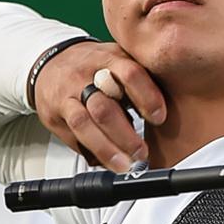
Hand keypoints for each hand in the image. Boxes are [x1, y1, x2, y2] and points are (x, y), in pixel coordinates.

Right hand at [33, 41, 165, 171]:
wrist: (51, 61)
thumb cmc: (95, 64)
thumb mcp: (120, 59)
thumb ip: (142, 76)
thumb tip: (172, 105)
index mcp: (109, 58)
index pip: (130, 74)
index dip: (147, 97)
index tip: (159, 118)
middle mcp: (85, 76)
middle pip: (104, 107)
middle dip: (125, 135)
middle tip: (142, 152)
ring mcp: (67, 96)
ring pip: (84, 124)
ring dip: (107, 149)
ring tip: (125, 165)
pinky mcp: (54, 115)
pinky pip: (71, 137)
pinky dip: (89, 152)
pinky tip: (104, 162)